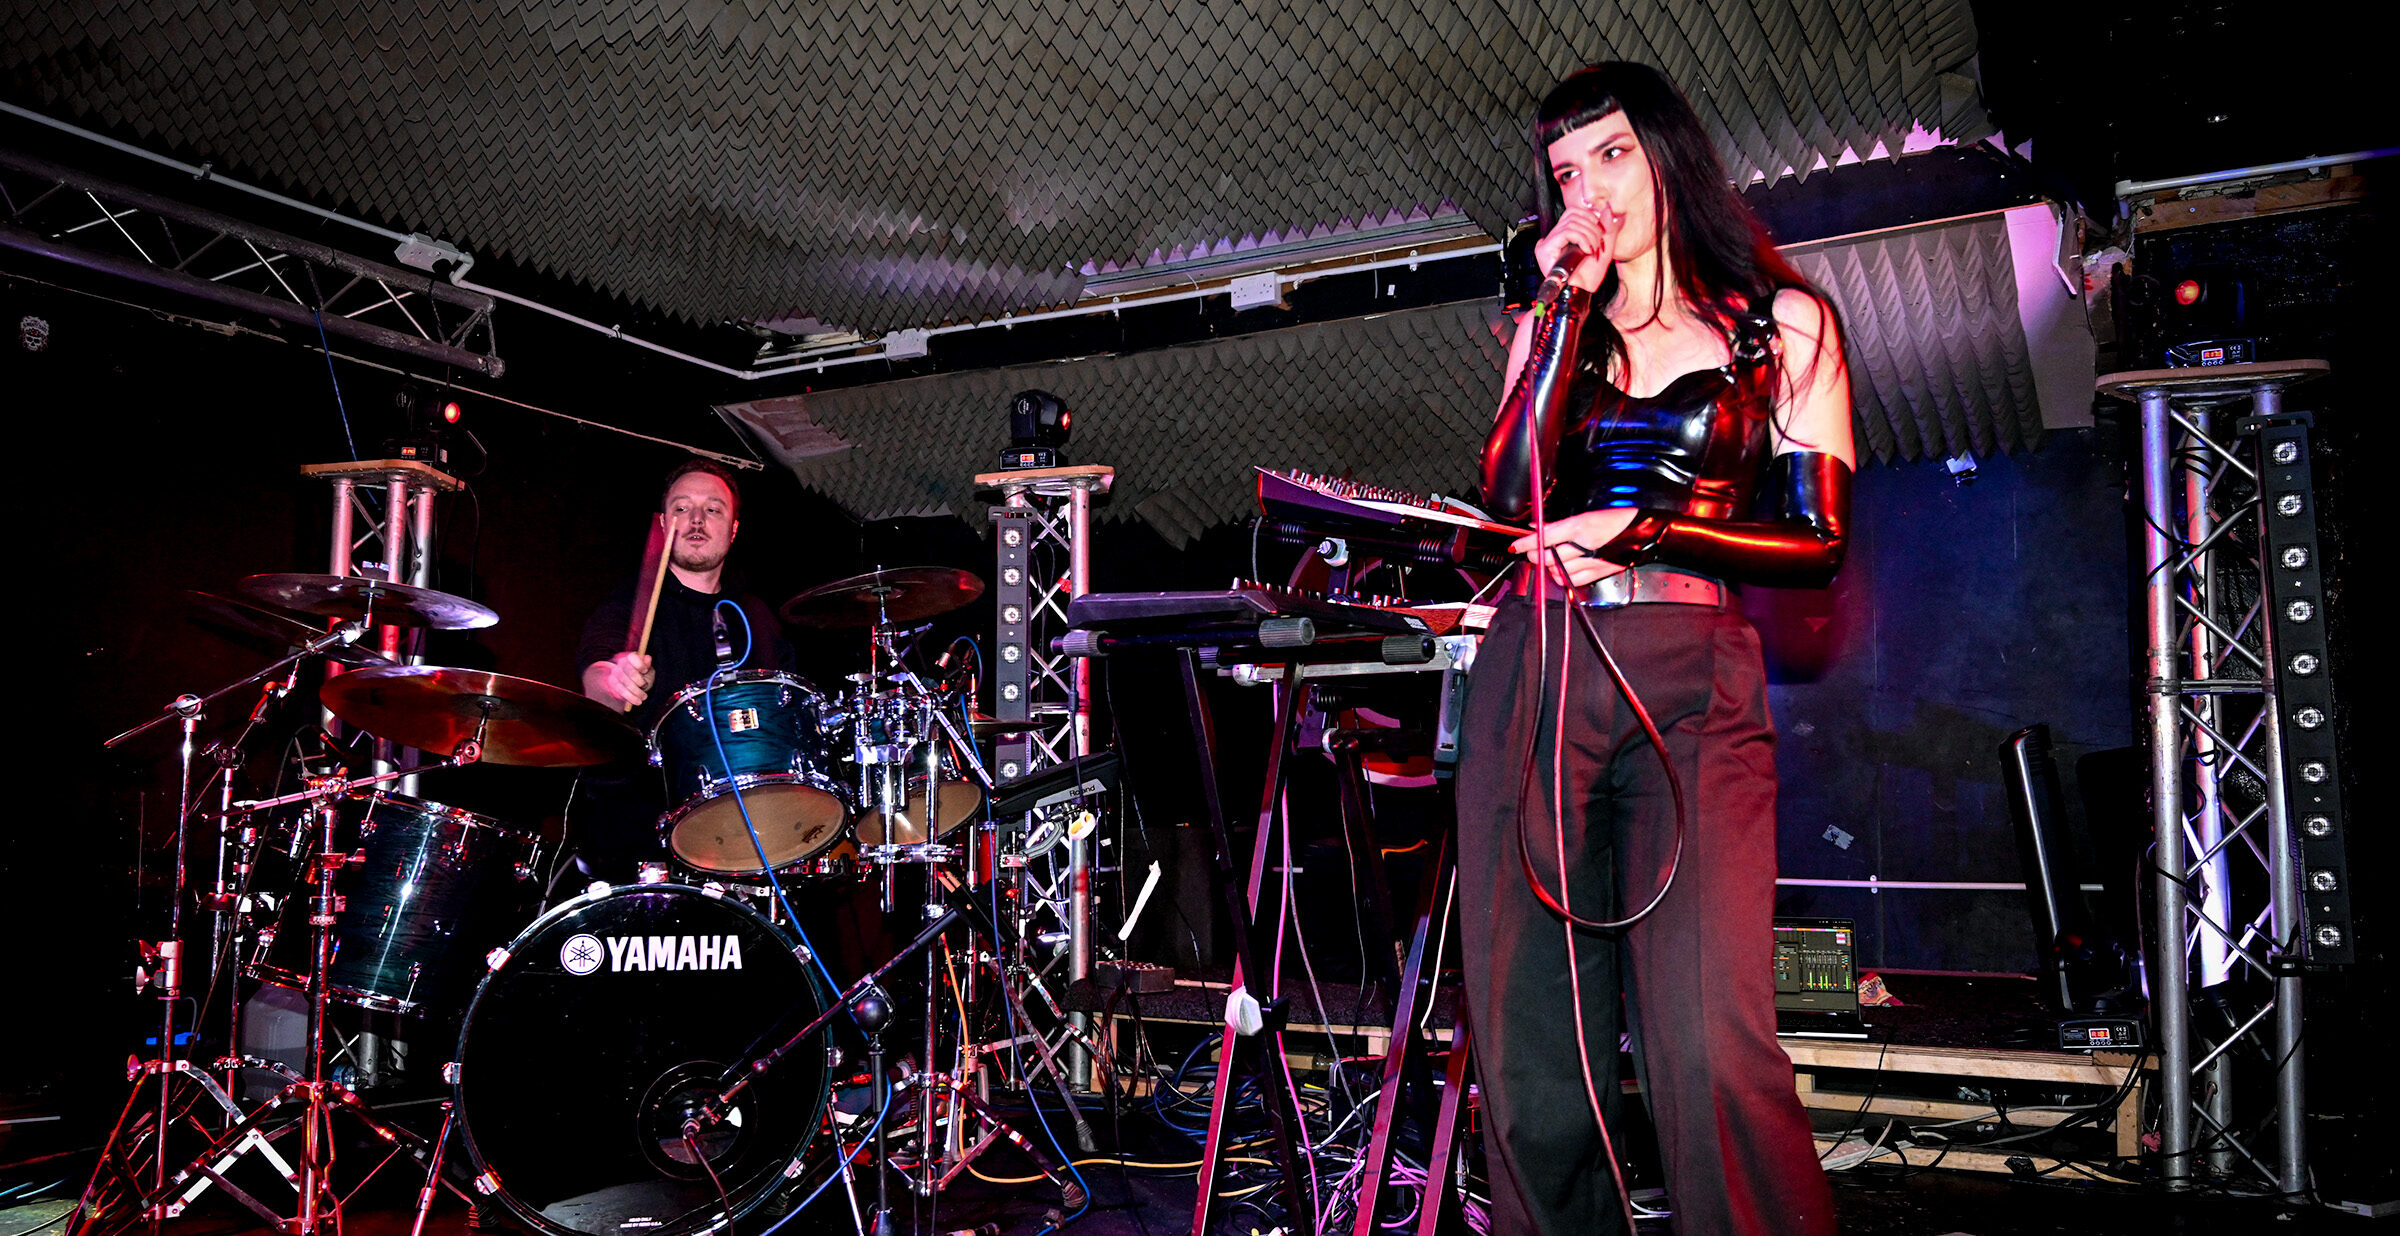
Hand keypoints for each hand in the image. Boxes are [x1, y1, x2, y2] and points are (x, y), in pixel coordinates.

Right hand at [585, 651, 654, 712]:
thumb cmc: (642, 675)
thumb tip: (647, 657)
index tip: (645, 670)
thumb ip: (647, 665)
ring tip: (644, 697)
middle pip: (629, 671)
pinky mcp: (613, 683)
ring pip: (625, 683)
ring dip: (636, 691)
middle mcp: (620, 664)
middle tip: (645, 685)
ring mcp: (615, 673)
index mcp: (630, 657)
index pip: (632, 657)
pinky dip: (631, 697)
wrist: (632, 684)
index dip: (639, 664)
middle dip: (639, 680)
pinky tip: (638, 701)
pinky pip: (621, 691)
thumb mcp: (648, 670)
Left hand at [1510, 509, 1638, 587]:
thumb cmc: (1619, 512)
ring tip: (1547, 560)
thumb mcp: (1586, 512)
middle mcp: (1586, 545)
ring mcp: (1594, 560)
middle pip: (1548, 557)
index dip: (1526, 543)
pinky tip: (1562, 571)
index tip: (1517, 546)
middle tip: (1532, 551)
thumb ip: (1561, 523)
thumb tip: (1540, 527)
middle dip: (1536, 555)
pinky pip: (1575, 581)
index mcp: (1581, 526)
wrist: (1645, 522)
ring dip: (1549, 567)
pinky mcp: (1602, 571)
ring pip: (1559, 571)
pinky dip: (1563, 578)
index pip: (1544, 537)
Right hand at [1532, 205, 1618, 295]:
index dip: (1590, 217)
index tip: (1601, 232)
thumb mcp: (1601, 246)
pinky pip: (1566, 232)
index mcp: (1562, 236)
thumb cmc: (1589, 276)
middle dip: (1592, 226)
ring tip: (1593, 249)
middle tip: (1599, 243)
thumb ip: (1604, 227)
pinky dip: (1581, 239)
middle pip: (1572, 214)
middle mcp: (1552, 238)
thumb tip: (1605, 207)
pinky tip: (1587, 250)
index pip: (1573, 212)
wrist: (1581, 293)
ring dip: (1589, 235)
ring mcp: (1546, 244)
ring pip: (1571, 222)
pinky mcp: (1544, 250)